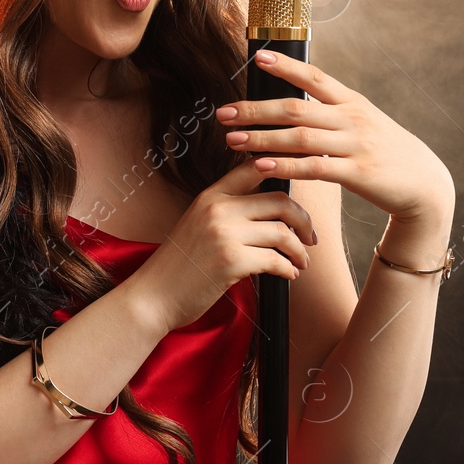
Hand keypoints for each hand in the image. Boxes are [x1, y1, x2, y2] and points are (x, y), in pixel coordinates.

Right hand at [127, 157, 317, 332]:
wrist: (153, 296)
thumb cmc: (180, 266)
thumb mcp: (198, 225)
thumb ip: (228, 212)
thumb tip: (269, 212)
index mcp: (211, 196)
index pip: (253, 168)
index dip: (282, 167)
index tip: (301, 184)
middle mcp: (218, 209)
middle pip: (279, 201)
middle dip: (303, 221)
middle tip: (310, 237)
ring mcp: (224, 233)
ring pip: (282, 232)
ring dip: (299, 250)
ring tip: (301, 262)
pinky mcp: (231, 260)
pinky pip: (275, 260)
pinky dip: (288, 269)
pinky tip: (288, 275)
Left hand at [218, 49, 454, 223]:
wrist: (425, 185)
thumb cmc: (387, 154)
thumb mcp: (364, 124)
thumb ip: (332, 114)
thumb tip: (294, 106)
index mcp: (352, 102)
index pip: (314, 77)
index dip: (286, 66)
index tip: (257, 58)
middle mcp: (352, 118)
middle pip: (296, 108)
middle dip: (256, 110)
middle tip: (224, 113)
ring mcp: (356, 145)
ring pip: (300, 137)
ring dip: (262, 138)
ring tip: (232, 140)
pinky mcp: (358, 173)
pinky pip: (315, 167)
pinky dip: (286, 165)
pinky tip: (262, 165)